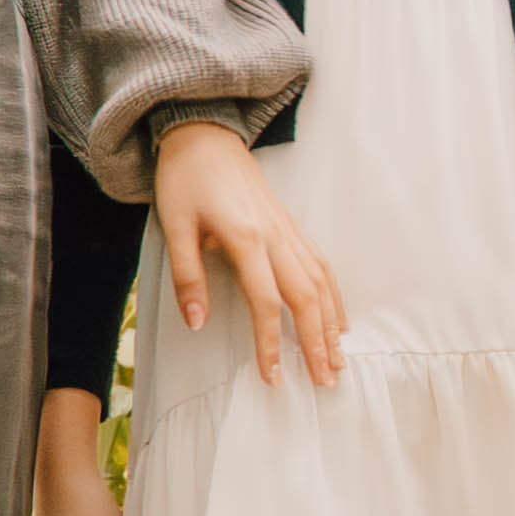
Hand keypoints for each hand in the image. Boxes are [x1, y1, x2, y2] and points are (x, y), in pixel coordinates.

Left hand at [155, 118, 344, 386]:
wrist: (204, 135)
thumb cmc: (184, 181)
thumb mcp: (175, 228)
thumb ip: (188, 278)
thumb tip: (197, 324)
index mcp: (247, 239)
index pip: (267, 303)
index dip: (271, 343)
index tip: (273, 377)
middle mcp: (276, 236)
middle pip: (306, 298)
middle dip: (317, 343)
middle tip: (326, 380)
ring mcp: (288, 229)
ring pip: (321, 283)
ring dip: (332, 324)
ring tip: (339, 359)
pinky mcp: (291, 225)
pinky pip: (321, 264)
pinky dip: (334, 295)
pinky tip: (338, 319)